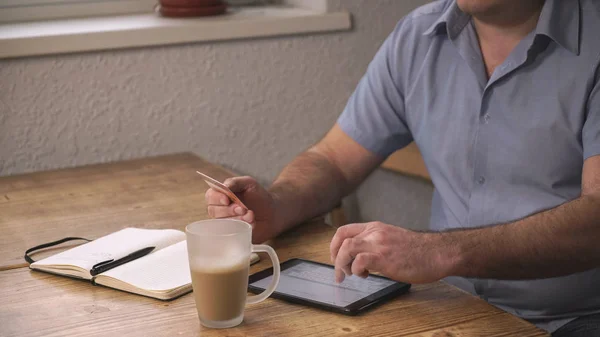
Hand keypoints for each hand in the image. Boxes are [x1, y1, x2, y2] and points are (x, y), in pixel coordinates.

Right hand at [205, 176, 278, 243]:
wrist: (273, 212)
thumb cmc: (258, 196)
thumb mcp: (249, 183)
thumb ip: (235, 182)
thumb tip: (224, 186)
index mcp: (221, 195)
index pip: (210, 196)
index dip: (217, 198)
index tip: (227, 199)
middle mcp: (220, 209)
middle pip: (214, 210)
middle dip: (229, 209)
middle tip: (243, 208)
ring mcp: (225, 223)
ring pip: (223, 222)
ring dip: (238, 219)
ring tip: (251, 215)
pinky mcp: (233, 233)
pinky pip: (232, 233)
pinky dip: (243, 227)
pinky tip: (252, 223)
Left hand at [329, 221, 455, 283]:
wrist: (437, 252)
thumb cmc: (418, 250)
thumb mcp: (391, 239)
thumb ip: (376, 243)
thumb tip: (361, 257)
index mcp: (375, 227)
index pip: (344, 230)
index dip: (334, 245)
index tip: (335, 257)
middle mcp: (374, 233)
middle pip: (342, 239)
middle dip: (335, 257)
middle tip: (339, 272)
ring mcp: (379, 244)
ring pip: (347, 248)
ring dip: (342, 264)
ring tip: (349, 275)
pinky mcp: (384, 258)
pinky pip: (360, 261)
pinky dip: (356, 270)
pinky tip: (364, 275)